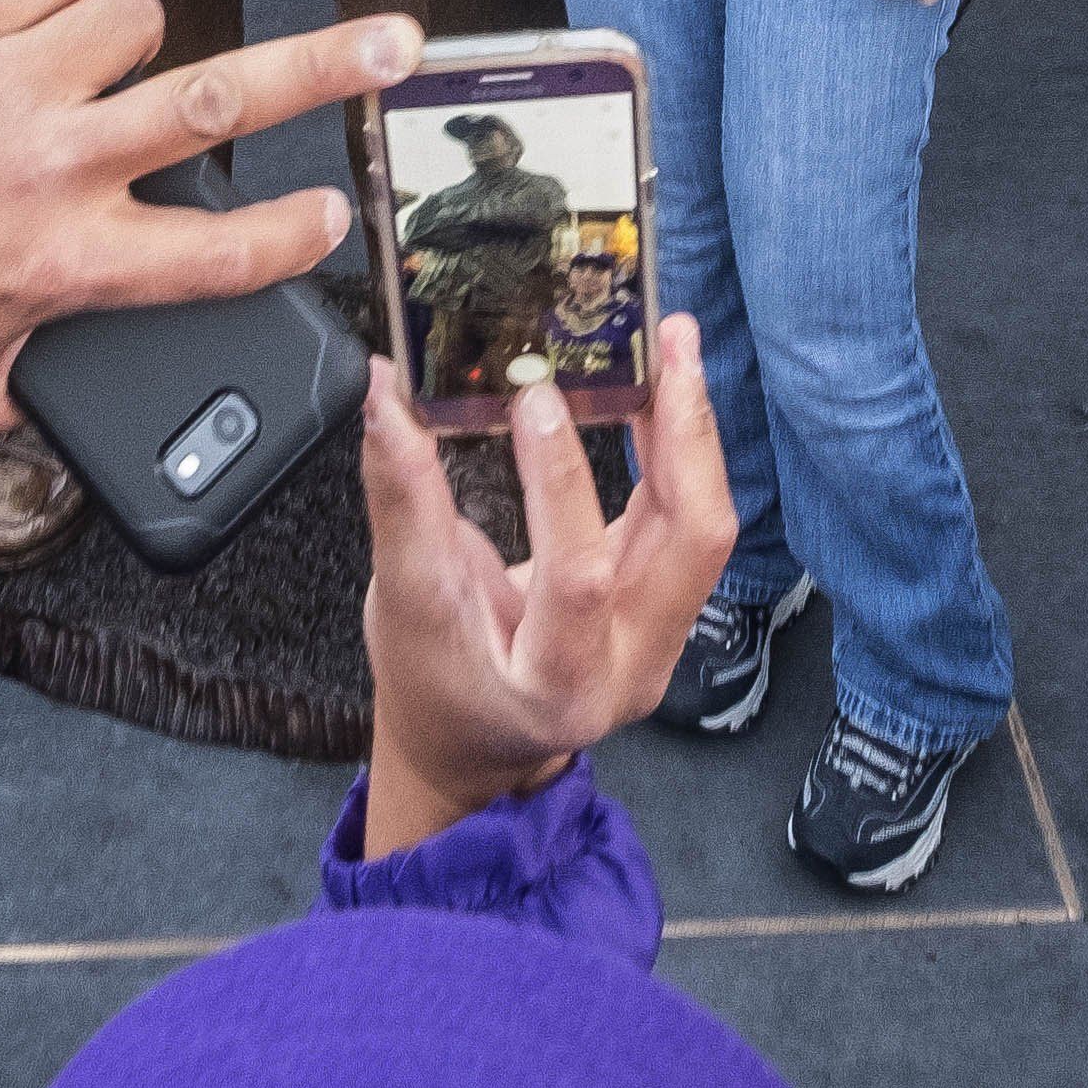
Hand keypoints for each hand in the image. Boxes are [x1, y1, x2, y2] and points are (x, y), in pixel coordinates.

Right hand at [356, 312, 739, 857]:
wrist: (473, 742)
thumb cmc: (435, 681)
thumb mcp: (403, 600)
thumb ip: (400, 497)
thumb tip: (384, 394)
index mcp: (557, 684)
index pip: (577, 577)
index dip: (561, 480)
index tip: (536, 396)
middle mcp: (629, 667)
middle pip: (690, 543)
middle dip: (682, 434)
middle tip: (664, 344)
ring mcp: (659, 640)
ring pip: (703, 527)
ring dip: (691, 431)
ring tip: (673, 346)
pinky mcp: (665, 607)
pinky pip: (687, 521)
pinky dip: (677, 450)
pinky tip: (661, 391)